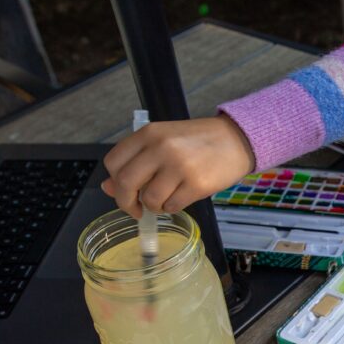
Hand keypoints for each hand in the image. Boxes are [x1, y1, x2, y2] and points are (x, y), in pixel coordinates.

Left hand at [101, 114, 254, 217]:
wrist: (236, 140)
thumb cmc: (198, 142)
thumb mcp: (163, 142)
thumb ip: (136, 161)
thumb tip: (108, 187)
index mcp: (149, 134)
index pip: (114, 162)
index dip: (114, 181)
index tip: (122, 190)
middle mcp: (161, 148)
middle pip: (126, 183)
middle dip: (126, 202)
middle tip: (135, 209)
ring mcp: (179, 167)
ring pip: (150, 199)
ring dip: (154, 206)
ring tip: (165, 200)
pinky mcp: (197, 184)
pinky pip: (172, 206)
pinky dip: (172, 208)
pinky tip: (179, 198)